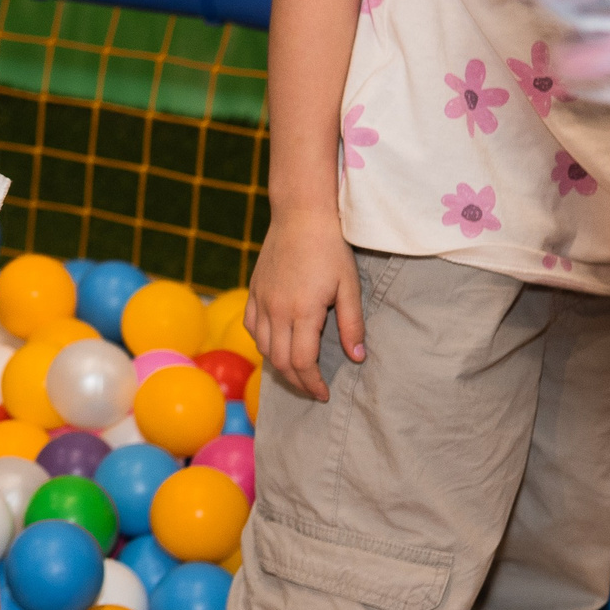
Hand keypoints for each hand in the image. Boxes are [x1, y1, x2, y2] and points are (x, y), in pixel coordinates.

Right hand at [246, 207, 360, 401]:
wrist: (300, 215)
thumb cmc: (330, 249)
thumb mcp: (349, 286)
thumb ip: (352, 325)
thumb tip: (358, 357)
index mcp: (303, 312)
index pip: (302, 362)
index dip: (312, 384)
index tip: (324, 394)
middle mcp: (276, 310)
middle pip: (279, 361)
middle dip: (297, 382)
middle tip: (313, 389)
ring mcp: (261, 301)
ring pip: (262, 347)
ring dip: (278, 365)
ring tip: (297, 371)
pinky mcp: (253, 291)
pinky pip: (251, 327)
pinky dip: (262, 343)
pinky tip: (276, 343)